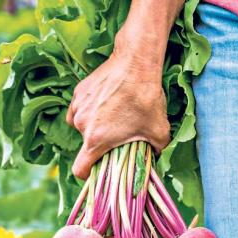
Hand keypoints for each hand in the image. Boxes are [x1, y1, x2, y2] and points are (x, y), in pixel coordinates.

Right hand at [67, 28, 169, 178]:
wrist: (136, 62)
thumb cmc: (147, 99)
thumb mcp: (159, 131)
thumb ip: (155, 150)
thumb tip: (154, 156)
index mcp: (96, 139)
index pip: (80, 169)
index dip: (88, 175)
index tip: (98, 172)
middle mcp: (81, 124)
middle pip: (87, 144)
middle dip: (101, 144)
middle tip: (120, 135)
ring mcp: (78, 107)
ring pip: (82, 126)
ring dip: (95, 126)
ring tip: (116, 116)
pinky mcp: (79, 91)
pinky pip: (80, 109)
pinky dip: (91, 111)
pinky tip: (108, 103)